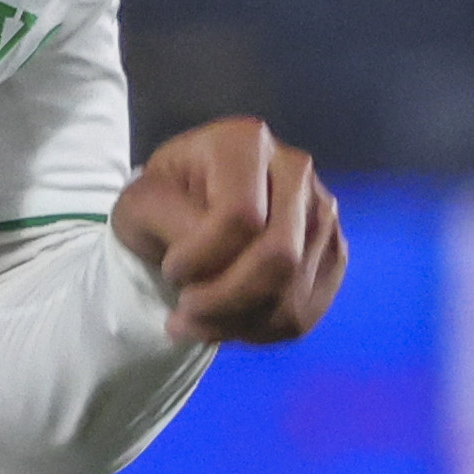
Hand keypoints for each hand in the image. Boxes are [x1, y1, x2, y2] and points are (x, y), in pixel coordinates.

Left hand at [111, 116, 345, 347]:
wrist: (186, 212)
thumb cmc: (162, 203)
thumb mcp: (141, 204)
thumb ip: (169, 223)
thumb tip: (208, 261)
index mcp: (246, 142)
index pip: (241, 216)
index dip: (202, 258)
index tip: (170, 269)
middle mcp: (295, 169)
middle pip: (280, 257)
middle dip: (224, 300)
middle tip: (183, 311)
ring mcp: (322, 210)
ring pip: (294, 292)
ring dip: (237, 322)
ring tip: (197, 322)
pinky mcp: (333, 251)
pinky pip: (306, 311)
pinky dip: (260, 331)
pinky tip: (227, 322)